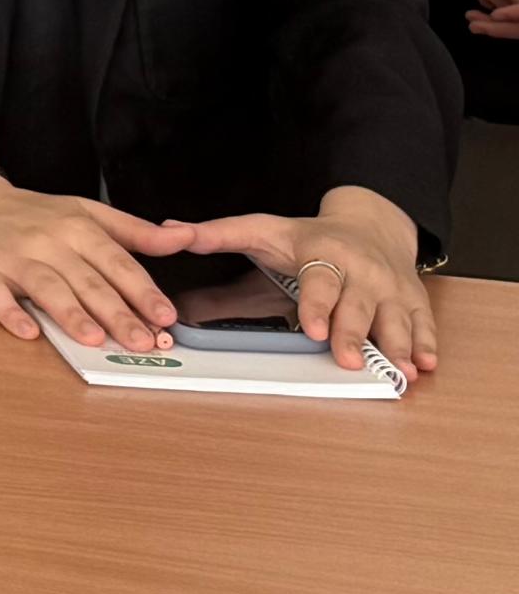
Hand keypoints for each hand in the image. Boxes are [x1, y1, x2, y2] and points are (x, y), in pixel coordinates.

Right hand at [0, 175, 183, 349]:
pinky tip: (27, 331)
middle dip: (116, 313)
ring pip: (46, 287)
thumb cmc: (31, 215)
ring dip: (70, 314)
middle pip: (87, 280)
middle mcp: (47, 242)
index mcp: (77, 227)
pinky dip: (10, 313)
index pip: (117, 262)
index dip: (142, 291)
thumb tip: (184, 237)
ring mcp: (13, 258)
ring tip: (93, 339)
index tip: (165, 317)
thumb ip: (135, 231)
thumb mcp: (85, 212)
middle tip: (141, 342)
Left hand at [148, 188, 439, 379]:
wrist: (370, 223)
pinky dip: (426, 344)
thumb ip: (216, 236)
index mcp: (322, 253)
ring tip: (399, 370)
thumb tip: (167, 234)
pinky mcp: (414, 301)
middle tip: (349, 361)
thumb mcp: (261, 231)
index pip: (320, 281)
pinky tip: (424, 365)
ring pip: (396, 318)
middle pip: (358, 305)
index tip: (312, 329)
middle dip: (354, 333)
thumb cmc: (308, 237)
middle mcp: (361, 270)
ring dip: (398, 345)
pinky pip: (423, 324)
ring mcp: (391, 287)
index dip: (318, 306)